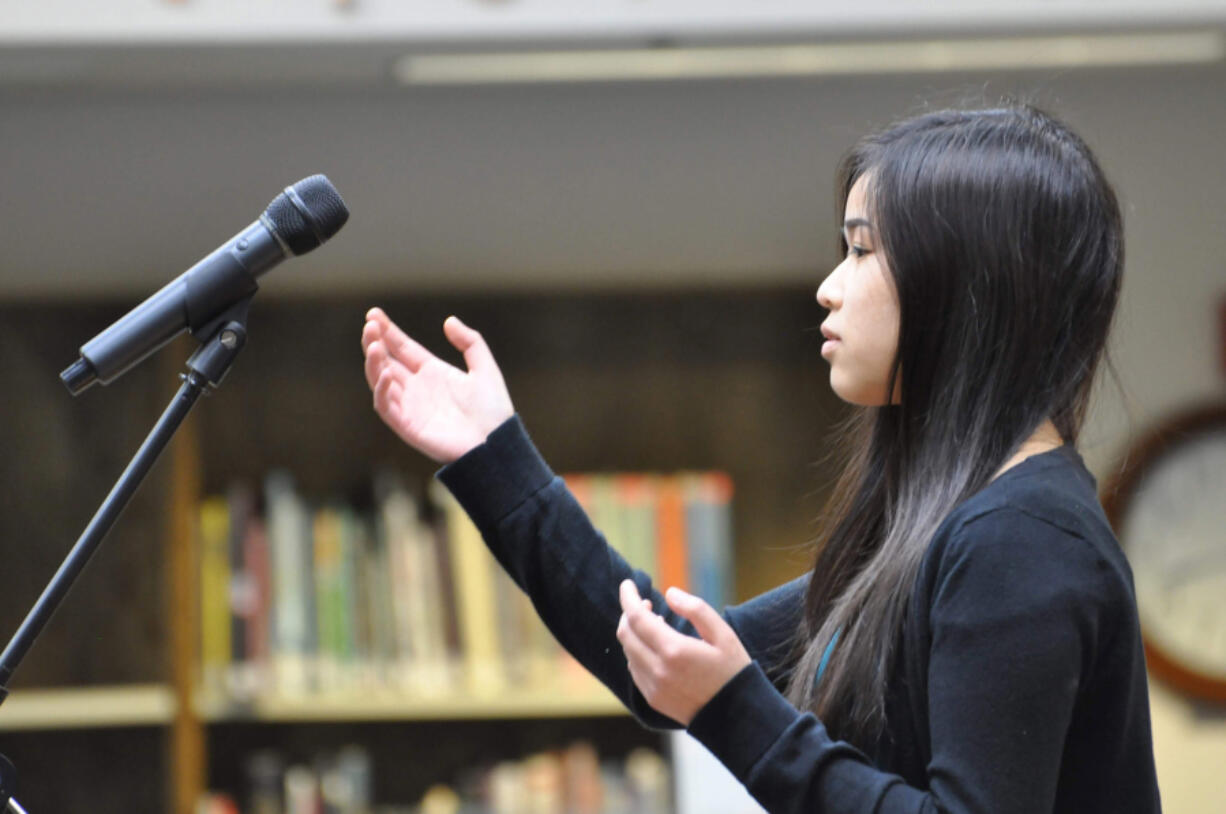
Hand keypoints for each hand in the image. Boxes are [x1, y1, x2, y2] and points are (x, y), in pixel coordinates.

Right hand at [361, 307, 514, 463]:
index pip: (402, 348)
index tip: (374, 313)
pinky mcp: (408, 426)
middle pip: (386, 361)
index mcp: (431, 372)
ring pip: (381, 381)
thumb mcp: (485, 368)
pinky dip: (382, 390)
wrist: (497, 443)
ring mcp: (410, 406)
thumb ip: (470, 342)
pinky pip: (386, 407)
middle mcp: (416, 387)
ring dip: (374, 363)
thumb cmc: (494, 410)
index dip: (387, 331)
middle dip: (375, 342)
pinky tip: (386, 373)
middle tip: (370, 325)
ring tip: (374, 344)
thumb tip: (449, 320)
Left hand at [616, 580, 750, 726]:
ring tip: (656, 624)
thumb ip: (695, 609)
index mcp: (674, 650)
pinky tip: (656, 648)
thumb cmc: (733, 671)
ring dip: (634, 633)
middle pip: (626, 634)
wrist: (737, 717)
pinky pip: (635, 670)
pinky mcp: (653, 699)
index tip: (627, 584)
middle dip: (629, 613)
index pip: (637, 617)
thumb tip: (669, 593)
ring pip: (628, 652)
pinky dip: (637, 652)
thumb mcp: (722, 634)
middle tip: (645, 603)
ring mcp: (653, 687)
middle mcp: (658, 670)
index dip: (628, 597)